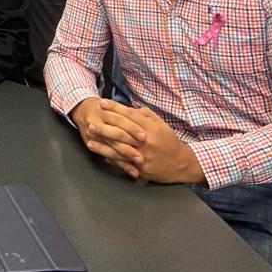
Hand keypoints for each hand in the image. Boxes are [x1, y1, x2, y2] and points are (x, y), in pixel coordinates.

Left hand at [73, 99, 204, 182]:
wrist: (181, 164)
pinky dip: (111, 158)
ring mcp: (143, 156)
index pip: (129, 116)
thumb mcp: (161, 124)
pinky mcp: (141, 169)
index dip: (115, 108)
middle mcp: (145, 142)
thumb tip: (131, 109)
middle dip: (104, 125)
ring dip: (103, 143)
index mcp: (150, 129)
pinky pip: (124, 163)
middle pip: (122, 131)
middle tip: (90, 120)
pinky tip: (100, 154)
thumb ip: (146, 115)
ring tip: (90, 137)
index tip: (102, 102)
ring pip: (119, 148)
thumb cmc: (169, 142)